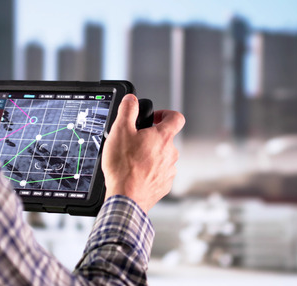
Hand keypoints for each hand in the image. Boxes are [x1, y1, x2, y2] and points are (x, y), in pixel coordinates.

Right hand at [101, 94, 183, 212]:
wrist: (126, 198)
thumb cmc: (124, 166)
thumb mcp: (120, 131)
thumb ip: (128, 110)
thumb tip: (132, 99)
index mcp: (163, 137)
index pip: (176, 117)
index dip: (165, 114)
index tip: (153, 118)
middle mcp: (171, 154)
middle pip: (166, 139)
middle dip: (151, 138)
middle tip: (134, 141)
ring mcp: (169, 171)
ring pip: (162, 157)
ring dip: (150, 155)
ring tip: (132, 160)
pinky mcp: (164, 185)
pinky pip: (159, 173)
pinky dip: (149, 171)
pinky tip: (135, 174)